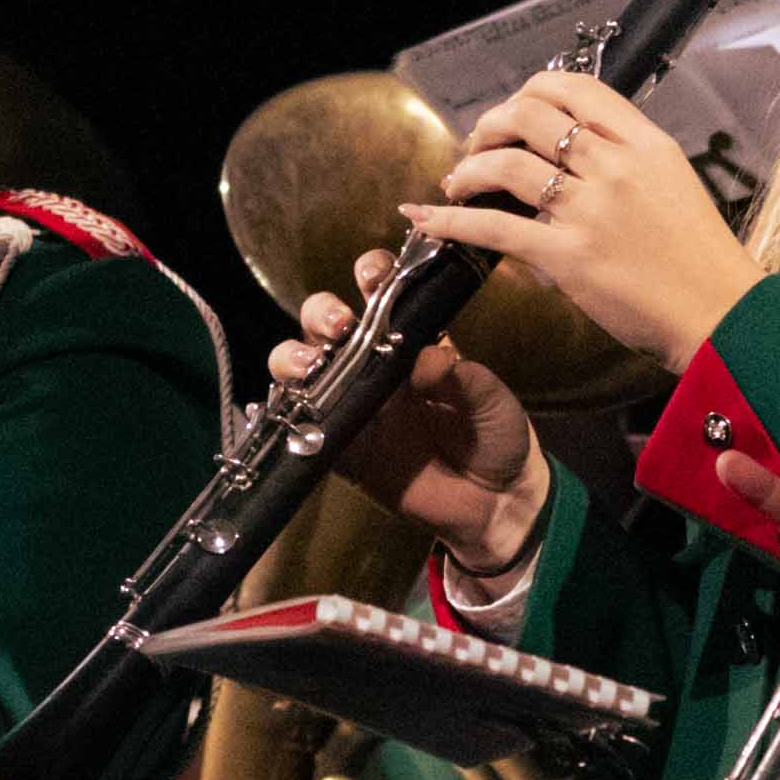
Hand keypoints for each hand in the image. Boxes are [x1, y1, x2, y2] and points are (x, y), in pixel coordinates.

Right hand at [282, 252, 548, 576]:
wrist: (494, 504)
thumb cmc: (496, 436)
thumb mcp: (491, 400)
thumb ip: (463, 377)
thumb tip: (427, 358)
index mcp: (410, 340)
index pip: (380, 292)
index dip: (370, 275)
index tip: (373, 277)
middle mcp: (372, 365)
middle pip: (325, 321)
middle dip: (323, 313)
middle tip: (341, 327)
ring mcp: (350, 405)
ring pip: (300, 365)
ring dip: (293, 356)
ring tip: (309, 367)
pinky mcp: (339, 449)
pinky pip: (297, 426)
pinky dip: (282, 414)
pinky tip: (285, 409)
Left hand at [408, 67, 752, 373]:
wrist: (722, 315)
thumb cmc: (701, 259)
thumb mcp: (674, 185)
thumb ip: (628, 161)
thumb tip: (577, 152)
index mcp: (646, 144)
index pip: (575, 89)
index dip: (531, 91)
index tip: (515, 110)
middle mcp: (615, 167)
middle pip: (531, 116)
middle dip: (491, 124)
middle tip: (478, 145)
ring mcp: (590, 211)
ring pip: (507, 164)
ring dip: (468, 168)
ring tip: (456, 182)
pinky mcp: (568, 257)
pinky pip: (494, 227)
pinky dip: (451, 220)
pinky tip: (429, 218)